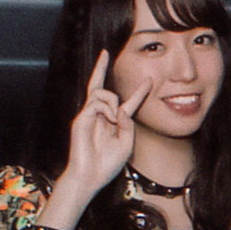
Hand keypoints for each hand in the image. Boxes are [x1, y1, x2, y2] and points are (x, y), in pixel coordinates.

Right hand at [61, 50, 149, 196]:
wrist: (90, 177)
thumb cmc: (107, 165)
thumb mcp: (126, 144)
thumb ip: (128, 125)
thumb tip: (122, 108)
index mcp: (113, 122)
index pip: (126, 102)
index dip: (138, 92)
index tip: (149, 81)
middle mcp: (99, 116)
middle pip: (99, 86)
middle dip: (100, 68)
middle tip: (104, 52)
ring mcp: (88, 116)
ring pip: (101, 93)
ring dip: (113, 102)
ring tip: (115, 119)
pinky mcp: (80, 119)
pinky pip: (96, 102)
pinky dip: (106, 109)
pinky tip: (109, 120)